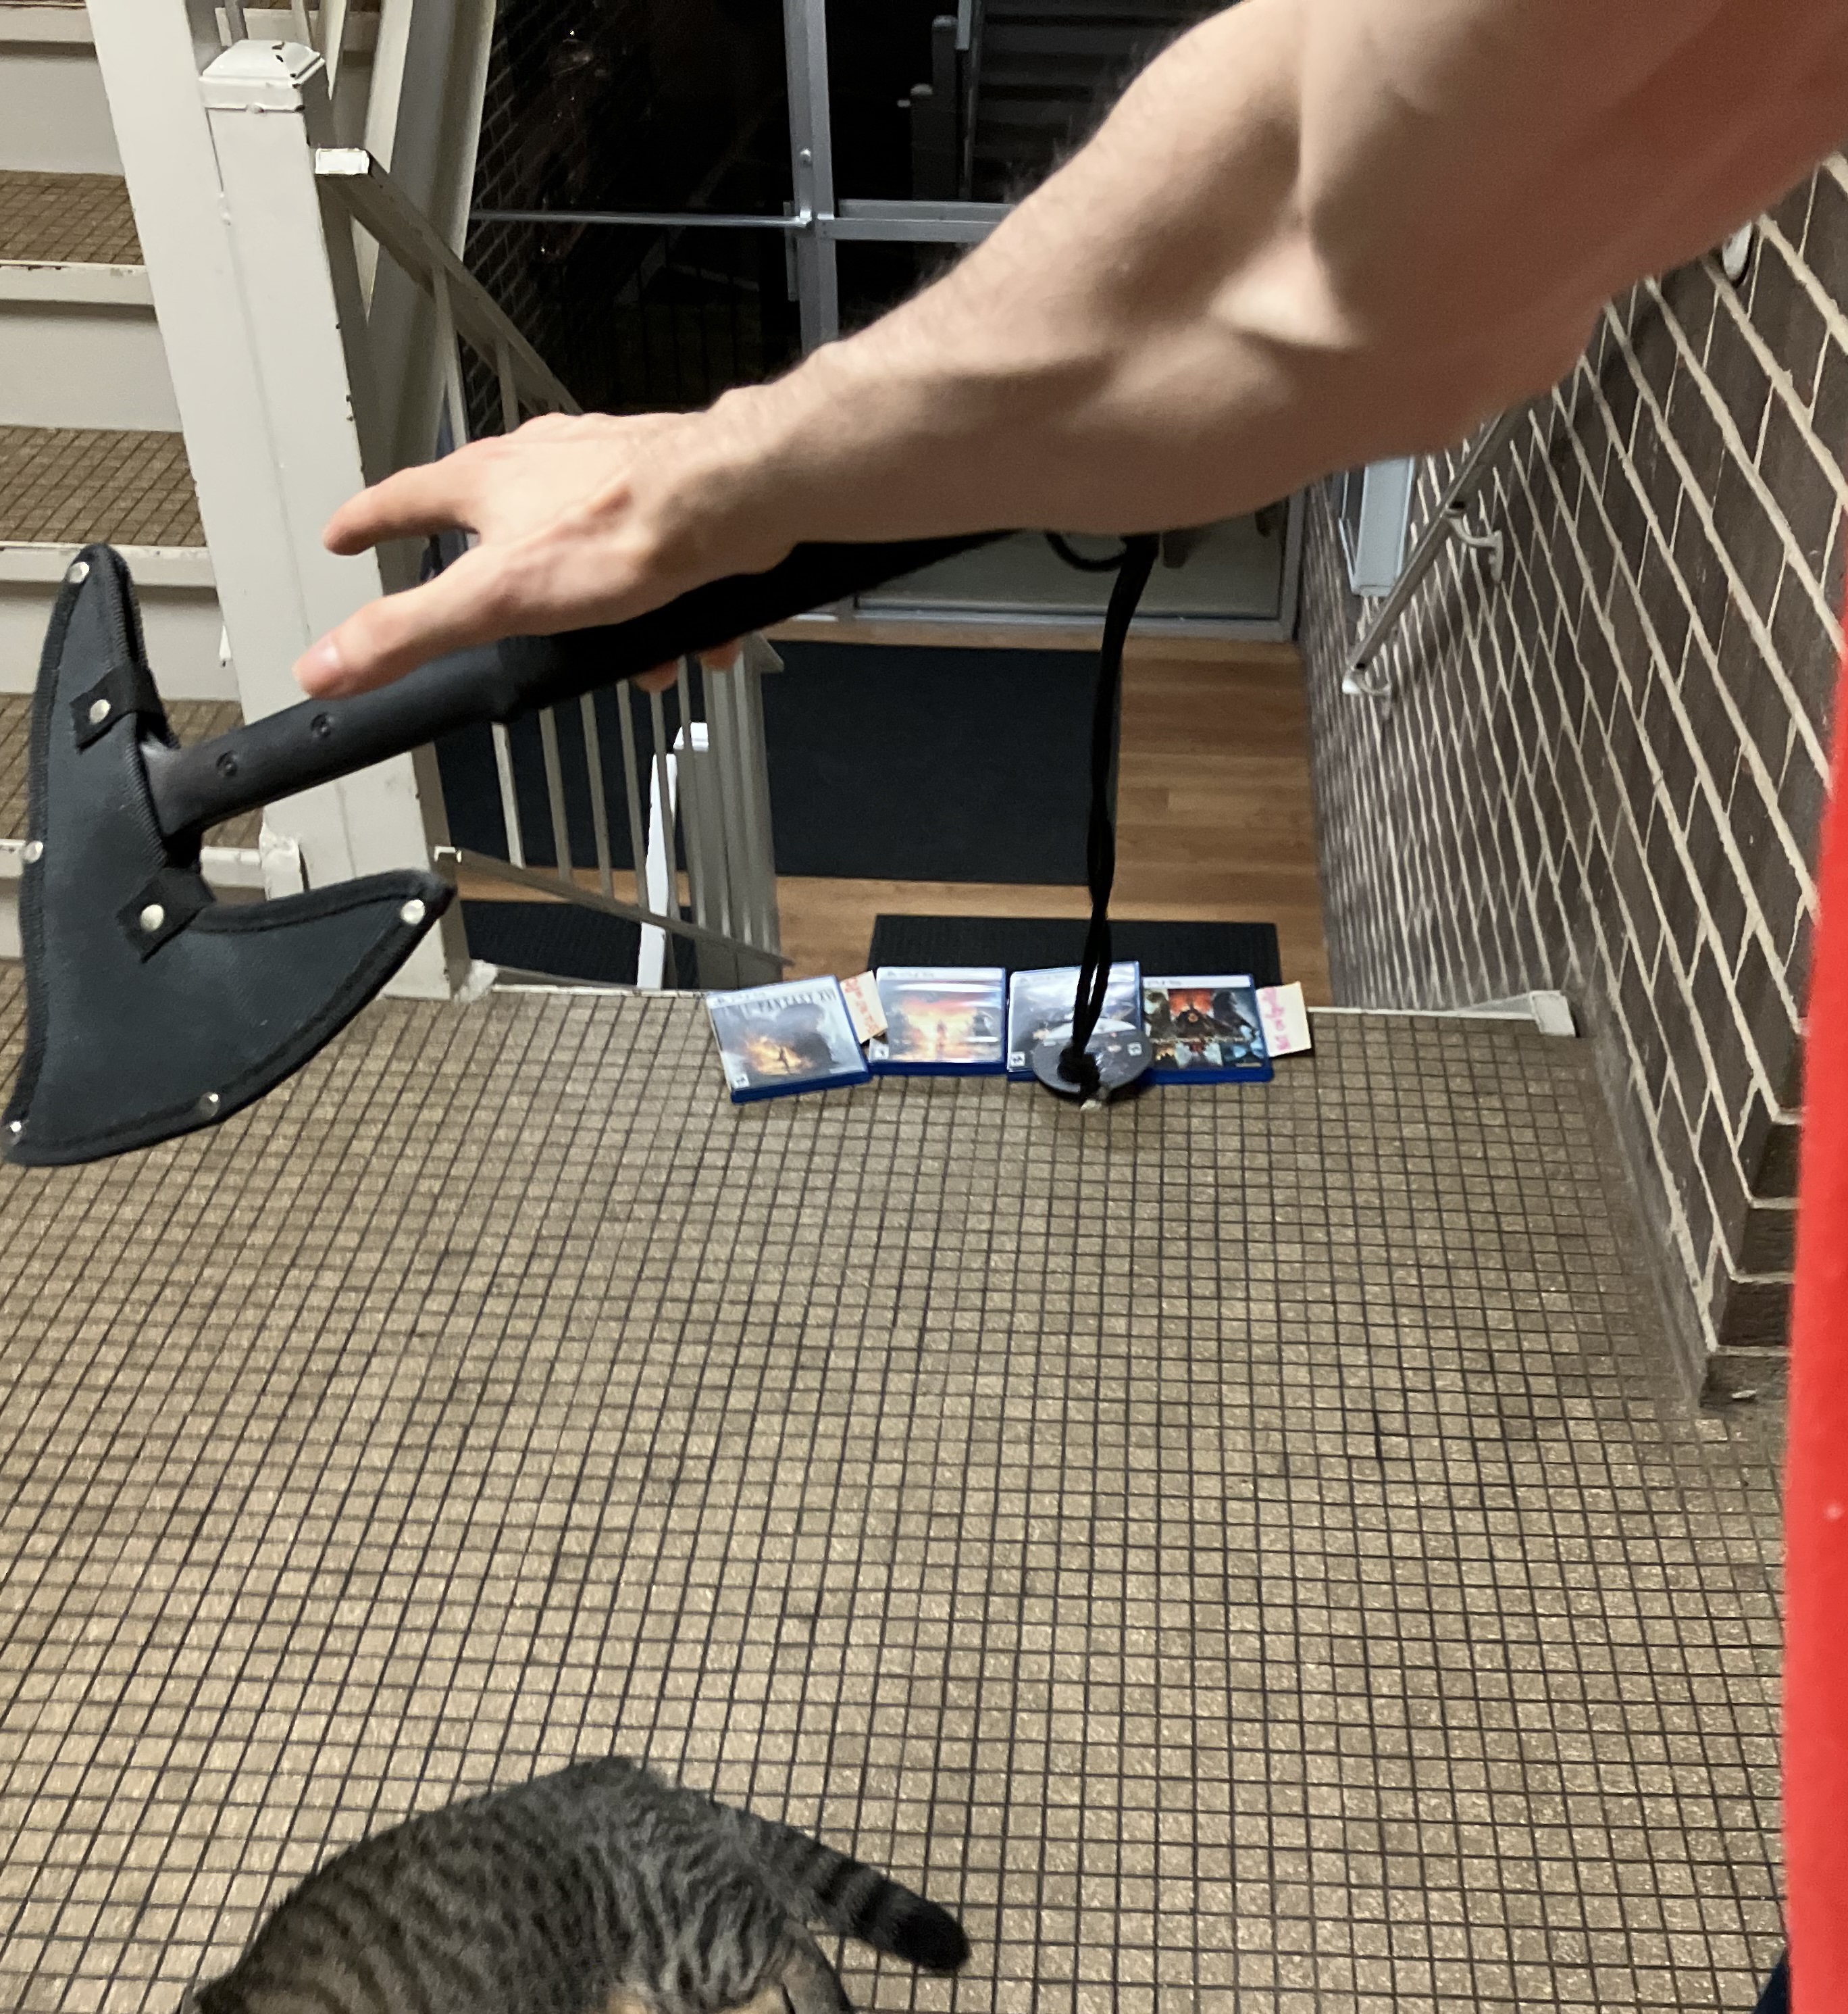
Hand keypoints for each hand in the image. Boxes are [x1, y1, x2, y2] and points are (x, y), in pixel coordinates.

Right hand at [293, 409, 777, 697]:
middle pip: (493, 520)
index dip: (366, 522)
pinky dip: (661, 604)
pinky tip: (685, 636)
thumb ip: (410, 632)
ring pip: (580, 545)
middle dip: (505, 588)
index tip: (343, 535)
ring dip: (600, 610)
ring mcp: (605, 472)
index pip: (400, 498)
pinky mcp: (663, 492)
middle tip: (505, 618)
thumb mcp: (495, 600)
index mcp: (486, 483)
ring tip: (629, 654)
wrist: (729, 499)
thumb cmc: (623, 530)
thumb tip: (327, 664)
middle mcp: (541, 464)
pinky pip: (649, 556)